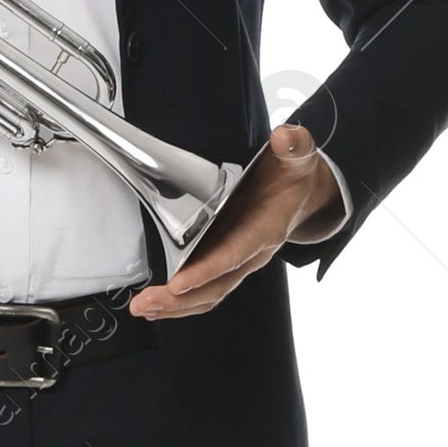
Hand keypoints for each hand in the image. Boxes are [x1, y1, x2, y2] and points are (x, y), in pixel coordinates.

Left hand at [127, 124, 341, 319]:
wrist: (302, 195)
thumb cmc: (294, 179)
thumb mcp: (300, 156)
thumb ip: (294, 146)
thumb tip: (284, 138)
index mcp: (267, 227)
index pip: (234, 253)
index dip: (206, 270)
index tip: (179, 282)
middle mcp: (252, 251)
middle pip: (216, 285)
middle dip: (181, 299)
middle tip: (148, 302)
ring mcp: (238, 259)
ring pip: (209, 293)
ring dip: (176, 306)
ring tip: (145, 308)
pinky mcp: (226, 261)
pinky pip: (206, 289)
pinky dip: (181, 302)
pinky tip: (157, 305)